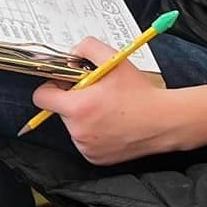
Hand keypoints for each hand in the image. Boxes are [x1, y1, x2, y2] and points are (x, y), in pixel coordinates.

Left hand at [31, 36, 174, 165]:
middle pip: (60, 110)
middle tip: (96, 95)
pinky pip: (84, 142)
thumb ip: (88, 48)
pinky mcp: (95, 158)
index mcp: (78, 108)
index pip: (41, 97)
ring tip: (108, 110)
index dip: (52, 87)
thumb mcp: (114, 61)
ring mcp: (86, 147)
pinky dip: (93, 133)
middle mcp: (78, 131)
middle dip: (73, 101)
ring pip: (72, 126)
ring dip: (84, 117)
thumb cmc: (141, 94)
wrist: (165, 121)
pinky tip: (112, 124)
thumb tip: (72, 53)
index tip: (66, 84)